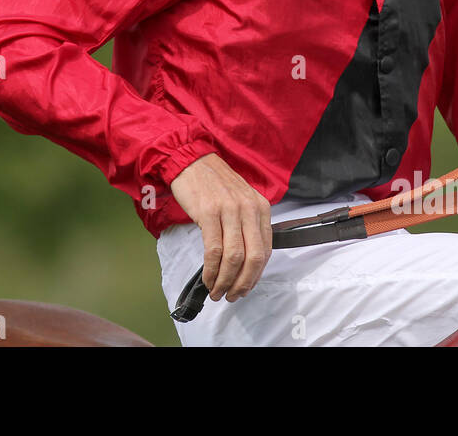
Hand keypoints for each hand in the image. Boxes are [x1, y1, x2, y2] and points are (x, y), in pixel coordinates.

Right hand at [168, 153, 271, 302]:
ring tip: (217, 291)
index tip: (245, 287)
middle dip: (243, 283)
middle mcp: (249, 208)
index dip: (256, 275)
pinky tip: (207, 278)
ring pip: (234, 257)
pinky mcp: (209, 212)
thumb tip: (245, 262)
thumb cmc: (214, 183)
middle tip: (232, 296)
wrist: (191, 161)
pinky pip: (213, 250)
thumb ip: (247, 226)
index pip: (266, 250)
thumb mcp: (241, 200)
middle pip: (253, 257)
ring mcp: (229, 210)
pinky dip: (211, 270)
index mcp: (260, 207)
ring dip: (225, 281)